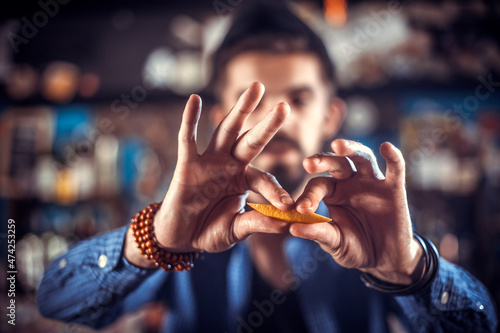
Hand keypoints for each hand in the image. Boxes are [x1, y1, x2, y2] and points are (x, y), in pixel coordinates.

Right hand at [127, 82, 294, 267]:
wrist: (180, 237)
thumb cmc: (210, 230)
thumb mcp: (237, 229)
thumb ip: (259, 224)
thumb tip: (288, 225)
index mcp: (244, 179)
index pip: (264, 179)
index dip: (275, 192)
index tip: (288, 206)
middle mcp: (230, 165)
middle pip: (251, 140)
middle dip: (268, 124)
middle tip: (285, 106)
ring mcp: (209, 161)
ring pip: (226, 131)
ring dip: (240, 110)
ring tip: (256, 88)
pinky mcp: (186, 164)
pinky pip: (187, 139)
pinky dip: (190, 120)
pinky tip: (195, 100)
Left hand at [290, 139, 422, 284]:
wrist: (384, 260)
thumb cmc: (355, 247)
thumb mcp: (334, 242)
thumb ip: (317, 232)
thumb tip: (292, 228)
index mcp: (332, 192)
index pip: (318, 185)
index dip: (309, 195)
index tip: (301, 209)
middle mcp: (350, 182)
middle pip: (336, 163)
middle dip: (323, 160)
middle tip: (308, 163)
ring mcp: (372, 183)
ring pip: (362, 158)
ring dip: (351, 149)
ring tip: (338, 145)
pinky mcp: (394, 189)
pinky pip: (395, 169)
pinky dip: (393, 157)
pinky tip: (386, 147)